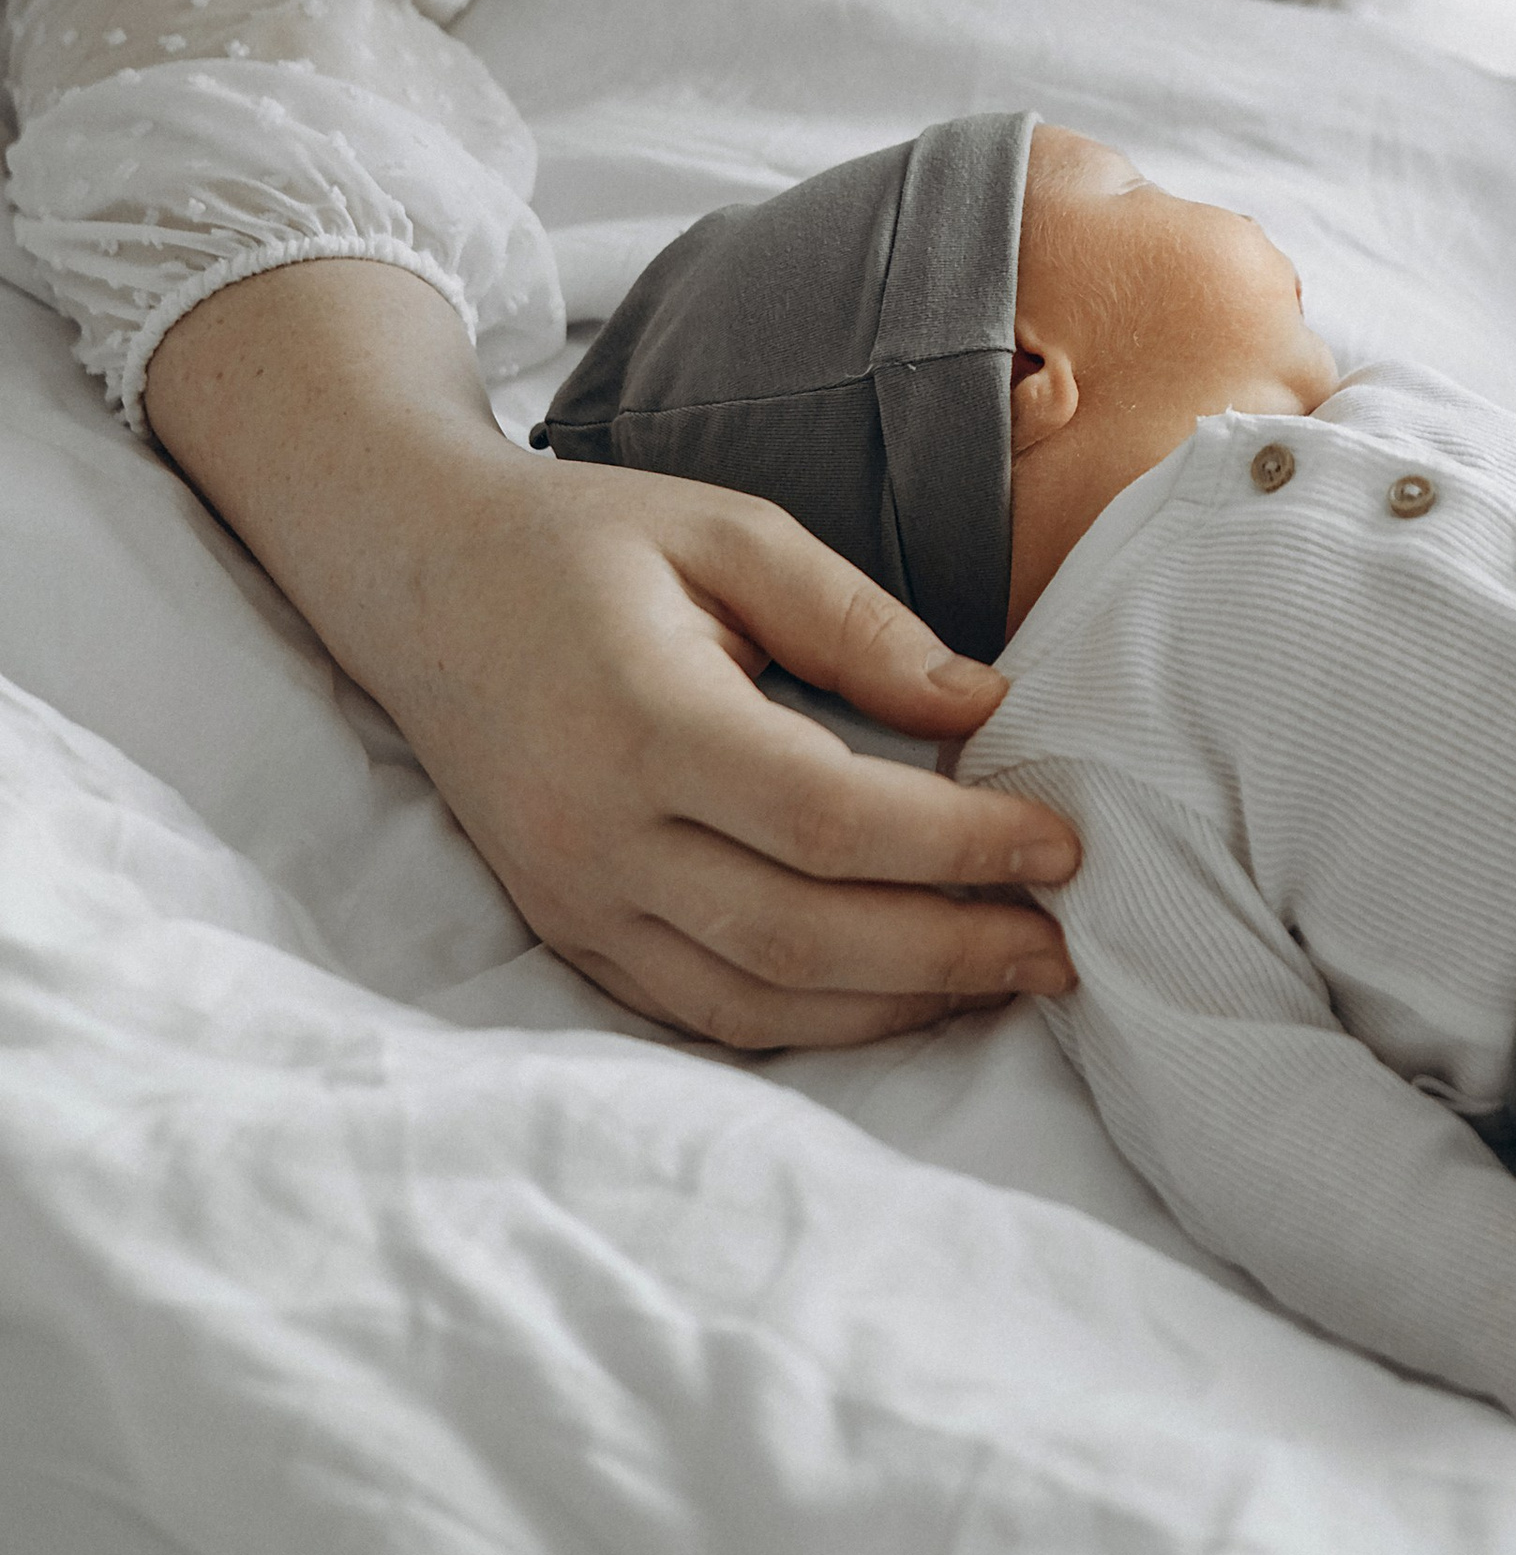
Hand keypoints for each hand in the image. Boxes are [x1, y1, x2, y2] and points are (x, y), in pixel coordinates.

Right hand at [390, 451, 1084, 1047]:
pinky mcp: (565, 933)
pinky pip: (698, 1014)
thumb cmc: (584, 543)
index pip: (828, 818)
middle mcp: (598, 834)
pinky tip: (896, 996)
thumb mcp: (728, 532)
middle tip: (1061, 944)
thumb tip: (982, 703)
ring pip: (753, 1001)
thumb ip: (856, 618)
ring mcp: (573, 899)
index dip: (956, 845)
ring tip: (1004, 979)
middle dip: (949, 951)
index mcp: (645, 720)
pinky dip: (809, 1022)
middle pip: (800, 933)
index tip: (1059, 843)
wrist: (416, 581)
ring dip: (893, 1008)